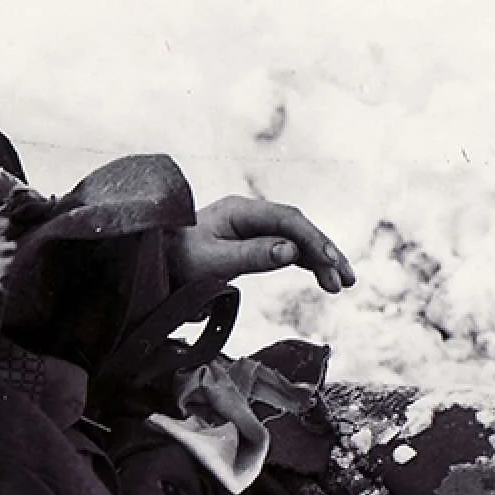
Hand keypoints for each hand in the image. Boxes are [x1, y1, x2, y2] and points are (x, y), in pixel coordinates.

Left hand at [168, 196, 356, 294]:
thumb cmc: (173, 261)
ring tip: (341, 284)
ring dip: (319, 260)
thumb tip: (292, 252)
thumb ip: (251, 256)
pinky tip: (322, 275)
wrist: (150, 262)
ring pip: (294, 240)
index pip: (288, 221)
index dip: (313, 241)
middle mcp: (249, 215)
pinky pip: (284, 250)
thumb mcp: (210, 262)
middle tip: (345, 279)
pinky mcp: (249, 243)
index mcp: (239, 211)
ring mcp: (250, 228)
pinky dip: (304, 263)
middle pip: (297, 229)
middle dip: (324, 252)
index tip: (330, 263)